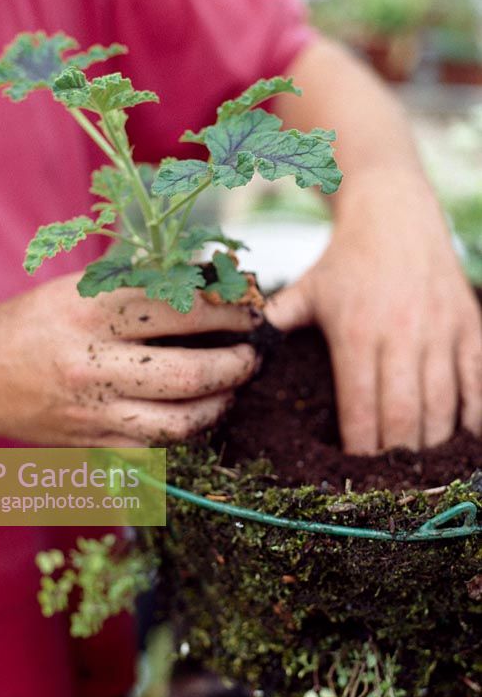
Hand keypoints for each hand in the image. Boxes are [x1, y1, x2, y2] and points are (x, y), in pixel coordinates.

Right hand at [0, 274, 260, 444]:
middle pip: (189, 373)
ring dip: (220, 405)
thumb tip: (213, 288)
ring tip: (232, 388)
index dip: (228, 311)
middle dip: (237, 364)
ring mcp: (93, 410)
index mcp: (92, 313)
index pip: (181, 310)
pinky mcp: (93, 443)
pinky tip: (197, 414)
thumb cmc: (38, 320)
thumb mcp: (83, 288)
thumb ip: (143, 288)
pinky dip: (187, 433)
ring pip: (179, 423)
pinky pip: (156, 449)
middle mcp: (93, 364)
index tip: (248, 311)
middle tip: (252, 355)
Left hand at [266, 169, 481, 453]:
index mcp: (356, 332)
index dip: (360, 451)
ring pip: (443, 407)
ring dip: (433, 445)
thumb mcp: (304, 289)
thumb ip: (273, 323)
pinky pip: (479, 383)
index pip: (360, 409)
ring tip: (419, 469)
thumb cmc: (344, 260)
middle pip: (404, 417)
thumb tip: (238, 351)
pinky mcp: (470, 325)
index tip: (354, 476)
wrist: (393, 213)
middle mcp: (401, 334)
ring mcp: (441, 331)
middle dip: (395, 458)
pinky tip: (463, 441)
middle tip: (388, 484)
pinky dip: (475, 417)